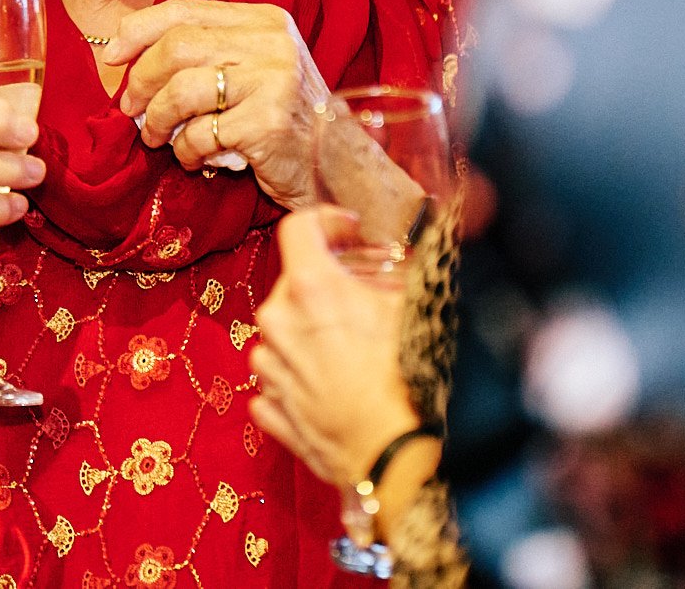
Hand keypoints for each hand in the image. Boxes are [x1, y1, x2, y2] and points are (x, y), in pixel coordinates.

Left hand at [103, 0, 329, 209]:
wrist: (340, 166)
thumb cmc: (285, 118)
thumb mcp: (254, 70)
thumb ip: (208, 52)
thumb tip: (129, 52)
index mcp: (264, 20)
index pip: (184, 9)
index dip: (138, 30)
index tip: (112, 55)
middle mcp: (272, 42)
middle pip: (178, 46)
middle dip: (142, 80)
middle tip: (130, 108)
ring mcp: (273, 80)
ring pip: (183, 89)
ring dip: (157, 119)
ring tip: (156, 137)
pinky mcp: (268, 123)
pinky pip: (200, 133)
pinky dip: (186, 151)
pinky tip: (195, 159)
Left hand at [249, 209, 433, 498]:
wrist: (394, 462)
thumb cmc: (409, 383)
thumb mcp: (415, 310)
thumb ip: (402, 270)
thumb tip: (412, 249)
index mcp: (311, 288)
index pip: (298, 227)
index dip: (326, 222)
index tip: (350, 235)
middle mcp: (278, 322)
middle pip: (294, 281)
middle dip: (327, 284)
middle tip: (363, 299)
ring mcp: (268, 366)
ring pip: (284, 331)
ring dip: (312, 332)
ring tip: (352, 351)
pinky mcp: (270, 406)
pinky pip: (280, 377)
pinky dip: (301, 375)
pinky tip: (334, 385)